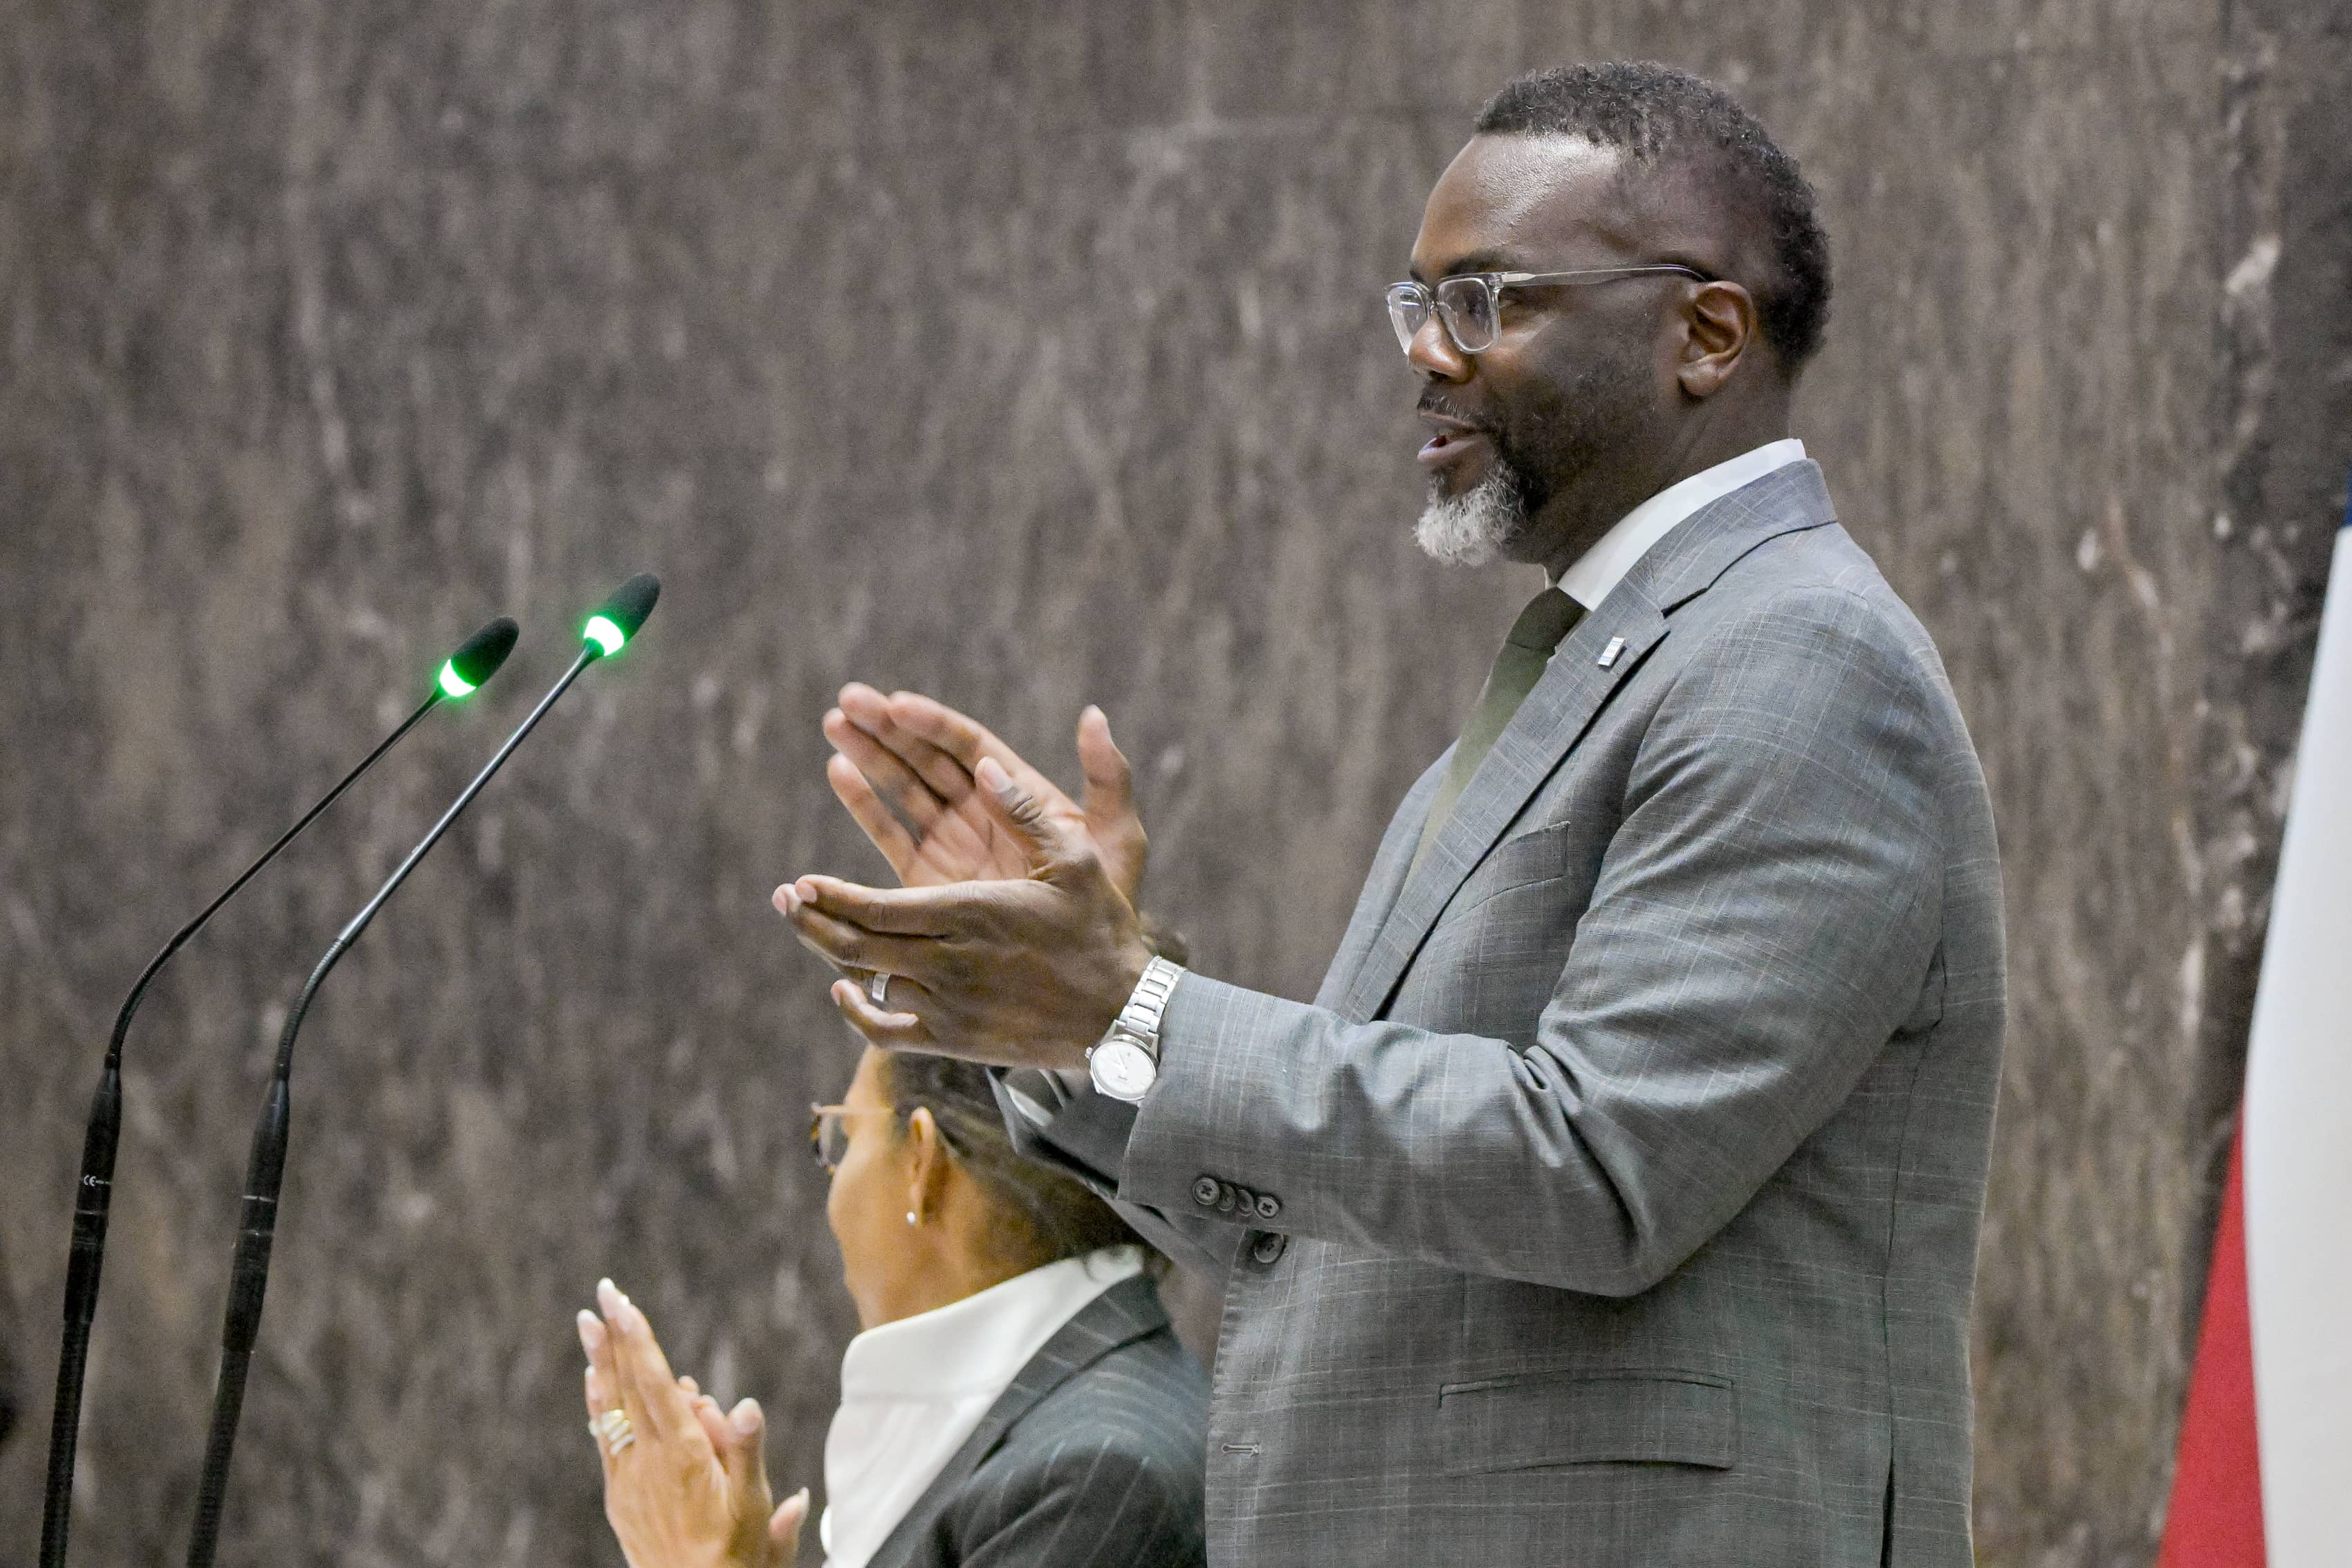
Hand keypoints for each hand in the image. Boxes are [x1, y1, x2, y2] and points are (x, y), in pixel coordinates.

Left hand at [578, 1279, 807, 1567]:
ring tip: (589, 1325)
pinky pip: (605, 1438)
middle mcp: (648, 1460)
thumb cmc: (735, 1553)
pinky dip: (598, 1404)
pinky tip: (594, 1384)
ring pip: (611, 1408)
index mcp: (683, 1453)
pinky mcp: (620, 1495)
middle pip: (628, 1386)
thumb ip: (745, 1449)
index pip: (655, 1383)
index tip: (623, 1304)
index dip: (638, 1339)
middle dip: (616, 1337)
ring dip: (602, 1363)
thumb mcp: (752, 1504)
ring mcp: (628, 1477)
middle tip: (603, 1294)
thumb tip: (744, 1405)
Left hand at [777, 756, 1152, 1070]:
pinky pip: (886, 1030)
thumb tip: (983, 763)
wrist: (1120, 1018)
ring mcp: (947, 1006)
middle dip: (812, 920)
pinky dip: (856, 1010)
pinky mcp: (952, 1039)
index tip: (800, 881)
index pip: (878, 909)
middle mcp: (949, 964)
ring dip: (829, 954)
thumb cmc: (1099, 931)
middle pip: (857, 946)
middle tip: (783, 898)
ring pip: (866, 982)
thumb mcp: (1075, 860)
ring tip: (805, 928)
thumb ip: (1025, 812)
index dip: (831, 897)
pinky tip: (844, 989)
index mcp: (971, 915)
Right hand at [822, 686, 1147, 901]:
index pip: (969, 747)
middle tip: (848, 701)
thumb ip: (1108, 778)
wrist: (1081, 973)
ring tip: (834, 724)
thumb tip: (1093, 715)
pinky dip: (865, 804)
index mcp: (1021, 794)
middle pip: (927, 758)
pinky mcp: (927, 878)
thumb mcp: (1117, 837)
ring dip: (868, 755)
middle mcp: (981, 811)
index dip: (932, 724)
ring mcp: (952, 842)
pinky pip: (891, 834)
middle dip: (887, 729)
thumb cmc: (1110, 904)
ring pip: (902, 788)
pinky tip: (839, 772)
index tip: (896, 705)